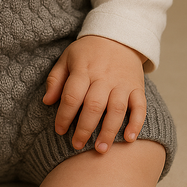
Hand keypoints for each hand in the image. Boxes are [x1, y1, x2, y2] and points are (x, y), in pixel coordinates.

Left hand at [43, 35, 146, 152]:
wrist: (118, 36)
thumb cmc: (88, 51)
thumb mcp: (67, 58)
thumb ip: (56, 79)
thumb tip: (47, 101)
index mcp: (83, 70)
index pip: (72, 96)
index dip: (64, 115)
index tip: (60, 131)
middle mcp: (103, 77)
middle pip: (93, 105)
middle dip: (84, 128)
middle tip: (77, 145)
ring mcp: (122, 83)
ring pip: (116, 109)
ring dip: (108, 131)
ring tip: (100, 149)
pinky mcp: (137, 87)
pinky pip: (140, 107)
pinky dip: (136, 123)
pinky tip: (129, 138)